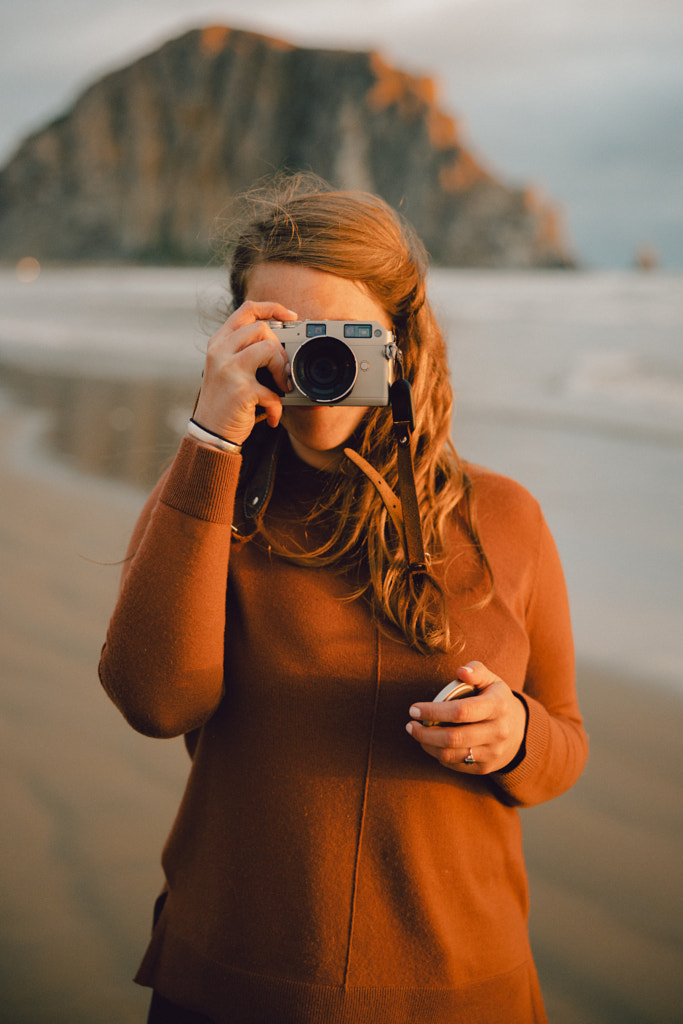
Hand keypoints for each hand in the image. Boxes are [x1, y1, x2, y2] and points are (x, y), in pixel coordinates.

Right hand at [193, 300, 298, 444]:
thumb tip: (282, 343)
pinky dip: (278, 407)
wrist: (210, 433)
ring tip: (280, 388)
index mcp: (219, 342)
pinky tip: (273, 416)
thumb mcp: (227, 368)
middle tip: (281, 371)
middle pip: (261, 328)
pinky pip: (273, 391)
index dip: (272, 308)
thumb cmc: (224, 402)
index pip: (247, 310)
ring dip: (282, 370)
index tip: (290, 317)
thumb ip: (245, 351)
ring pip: (269, 348)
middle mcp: (220, 351)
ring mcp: (229, 369)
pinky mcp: (241, 390)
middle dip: (280, 349)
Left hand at [405, 661, 526, 773]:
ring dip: (427, 745)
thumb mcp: (491, 680)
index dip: (434, 711)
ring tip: (416, 733)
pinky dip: (437, 755)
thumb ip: (476, 671)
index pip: (461, 711)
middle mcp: (497, 732)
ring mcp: (492, 753)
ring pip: (451, 755)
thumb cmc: (496, 699)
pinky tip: (430, 744)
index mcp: (497, 707)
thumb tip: (460, 671)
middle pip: (453, 737)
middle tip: (410, 724)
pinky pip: (454, 765)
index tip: (414, 709)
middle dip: (425, 732)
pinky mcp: (485, 768)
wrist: (518, 731)